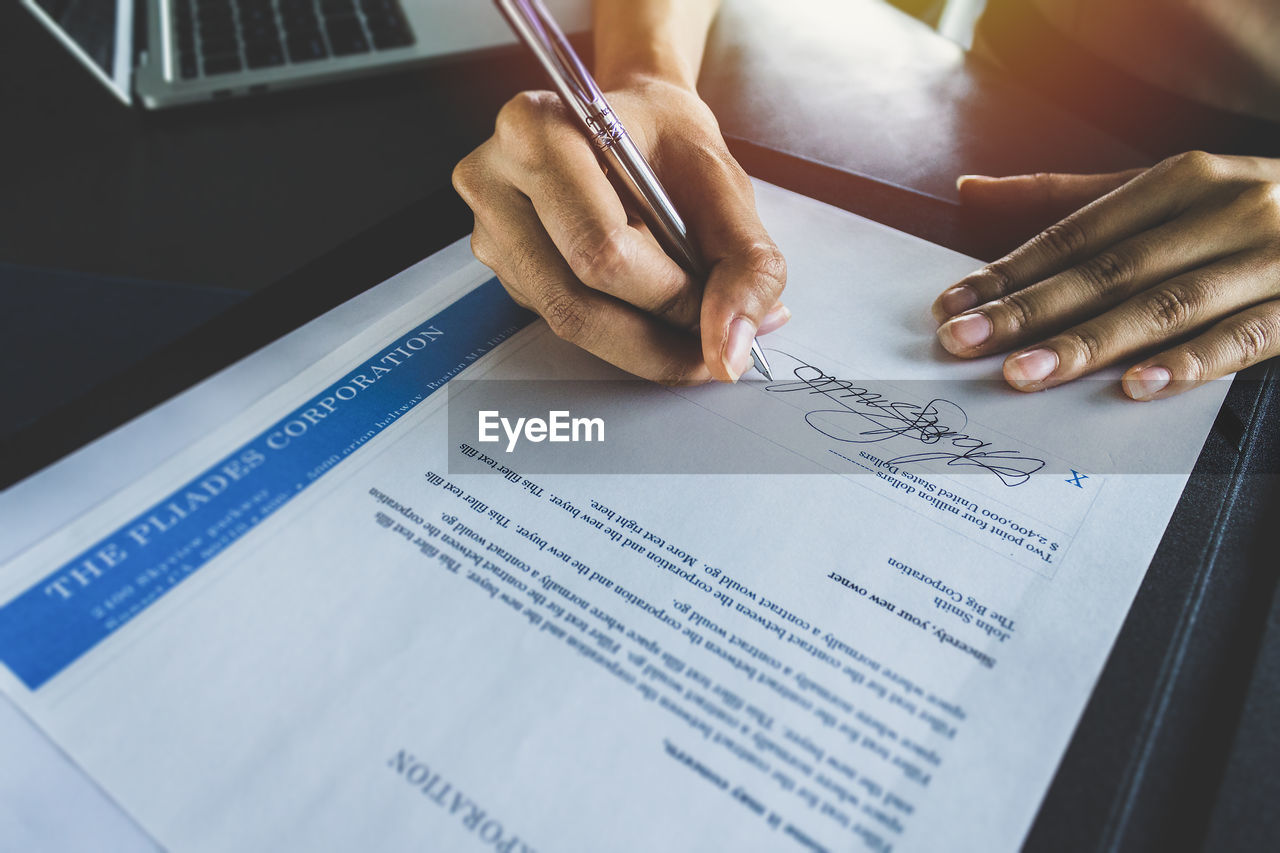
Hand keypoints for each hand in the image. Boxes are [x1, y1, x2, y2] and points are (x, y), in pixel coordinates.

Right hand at [452, 77, 787, 383]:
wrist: (637, 122)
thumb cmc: (670, 143)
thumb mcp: (726, 186)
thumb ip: (745, 267)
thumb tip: (730, 352)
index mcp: (540, 131)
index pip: (602, 251)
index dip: (669, 298)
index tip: (717, 311)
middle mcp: (495, 178)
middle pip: (574, 302)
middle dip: (653, 339)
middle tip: (707, 345)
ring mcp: (489, 227)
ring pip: (565, 322)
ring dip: (637, 341)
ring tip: (685, 324)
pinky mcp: (501, 264)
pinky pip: (558, 319)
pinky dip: (616, 330)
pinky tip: (646, 304)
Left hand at [932, 151, 1279, 399]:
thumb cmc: (1245, 209)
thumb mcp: (1167, 190)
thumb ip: (1069, 198)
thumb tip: (970, 188)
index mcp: (1181, 178)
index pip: (1077, 231)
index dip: (1011, 270)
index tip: (952, 306)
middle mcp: (1224, 210)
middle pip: (1111, 268)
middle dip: (1030, 309)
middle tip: (965, 343)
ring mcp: (1269, 258)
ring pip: (1167, 304)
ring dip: (1091, 343)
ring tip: (1025, 374)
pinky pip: (1244, 338)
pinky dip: (1190, 363)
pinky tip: (1135, 388)